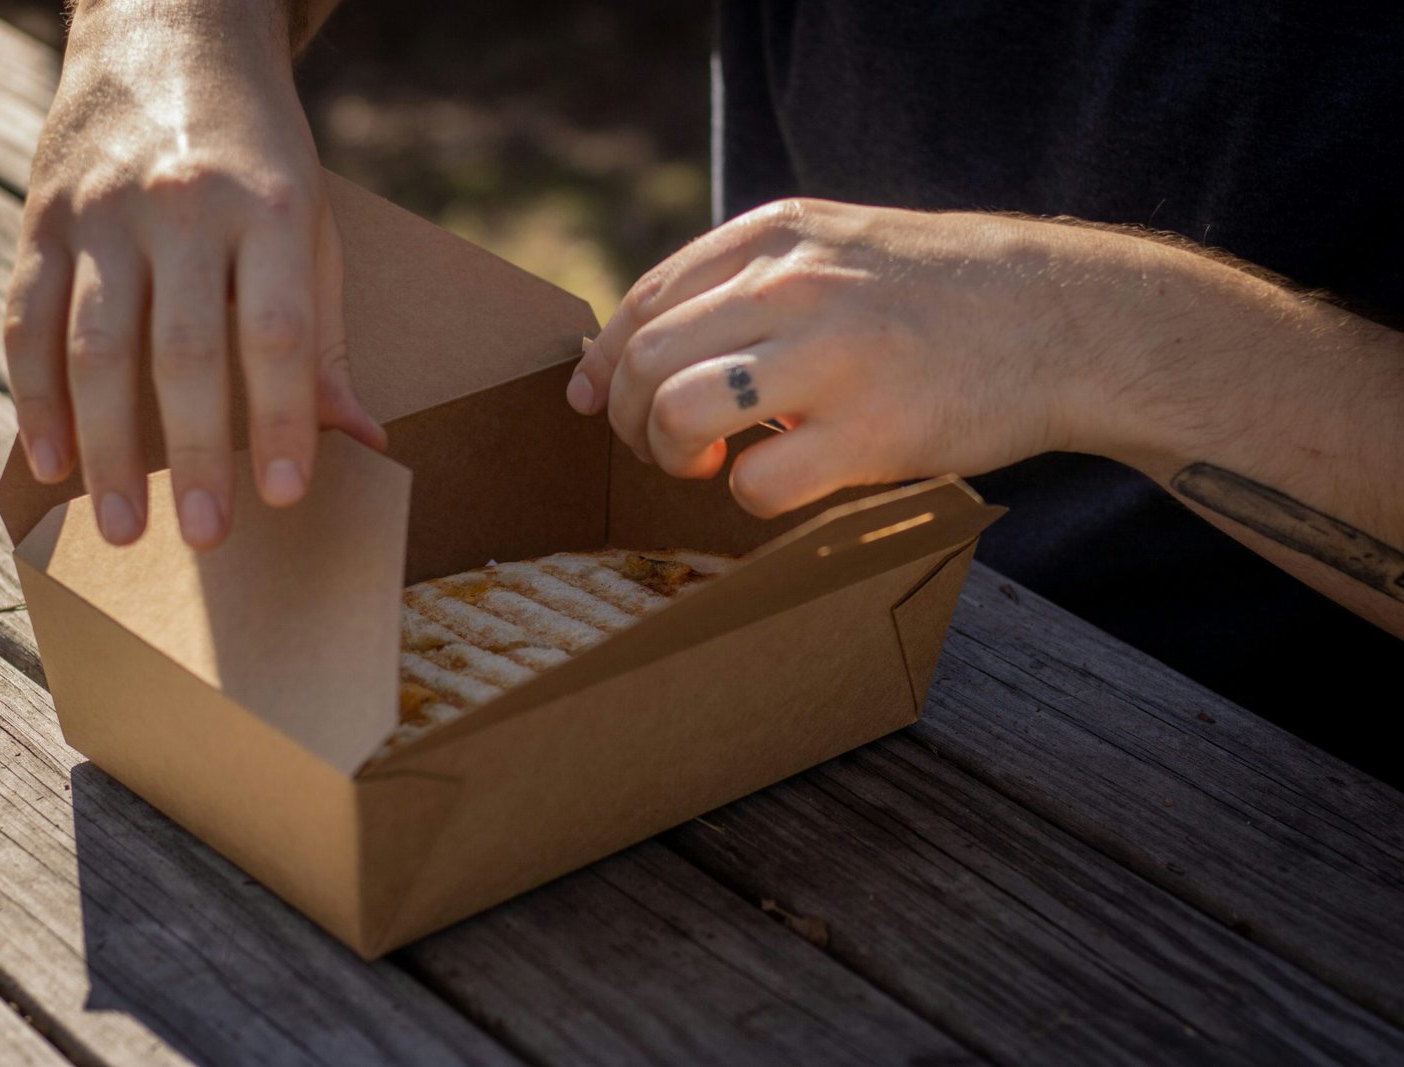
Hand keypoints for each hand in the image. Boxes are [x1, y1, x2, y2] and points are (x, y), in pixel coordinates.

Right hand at [3, 2, 383, 549]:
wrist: (170, 33)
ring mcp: (102, 212)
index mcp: (268, 209)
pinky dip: (34, 398)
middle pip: (182, 351)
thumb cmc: (259, 155)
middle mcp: (181, 208)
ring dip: (107, 447)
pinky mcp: (42, 218)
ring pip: (94, 346)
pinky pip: (26, 320)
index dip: (280, 418)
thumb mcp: (311, 227)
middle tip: (204, 538)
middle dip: (194, 454)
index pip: (276, 332)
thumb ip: (326, 335)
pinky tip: (52, 462)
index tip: (284, 495)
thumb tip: (362, 441)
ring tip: (122, 527)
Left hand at [568, 198, 1122, 516]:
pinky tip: (779, 483)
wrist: (1069, 318)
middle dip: (631, 418)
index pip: (646, 299)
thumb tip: (640, 349)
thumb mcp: (840, 247)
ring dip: (672, 454)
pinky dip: (748, 497)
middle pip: (646, 359)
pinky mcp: (873, 431)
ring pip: (678, 410)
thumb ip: (750, 281)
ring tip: (710, 461)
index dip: (606, 362)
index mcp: (780, 234)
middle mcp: (796, 283)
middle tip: (666, 446)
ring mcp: (833, 355)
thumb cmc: (943, 295)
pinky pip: (755, 481)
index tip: (597, 401)